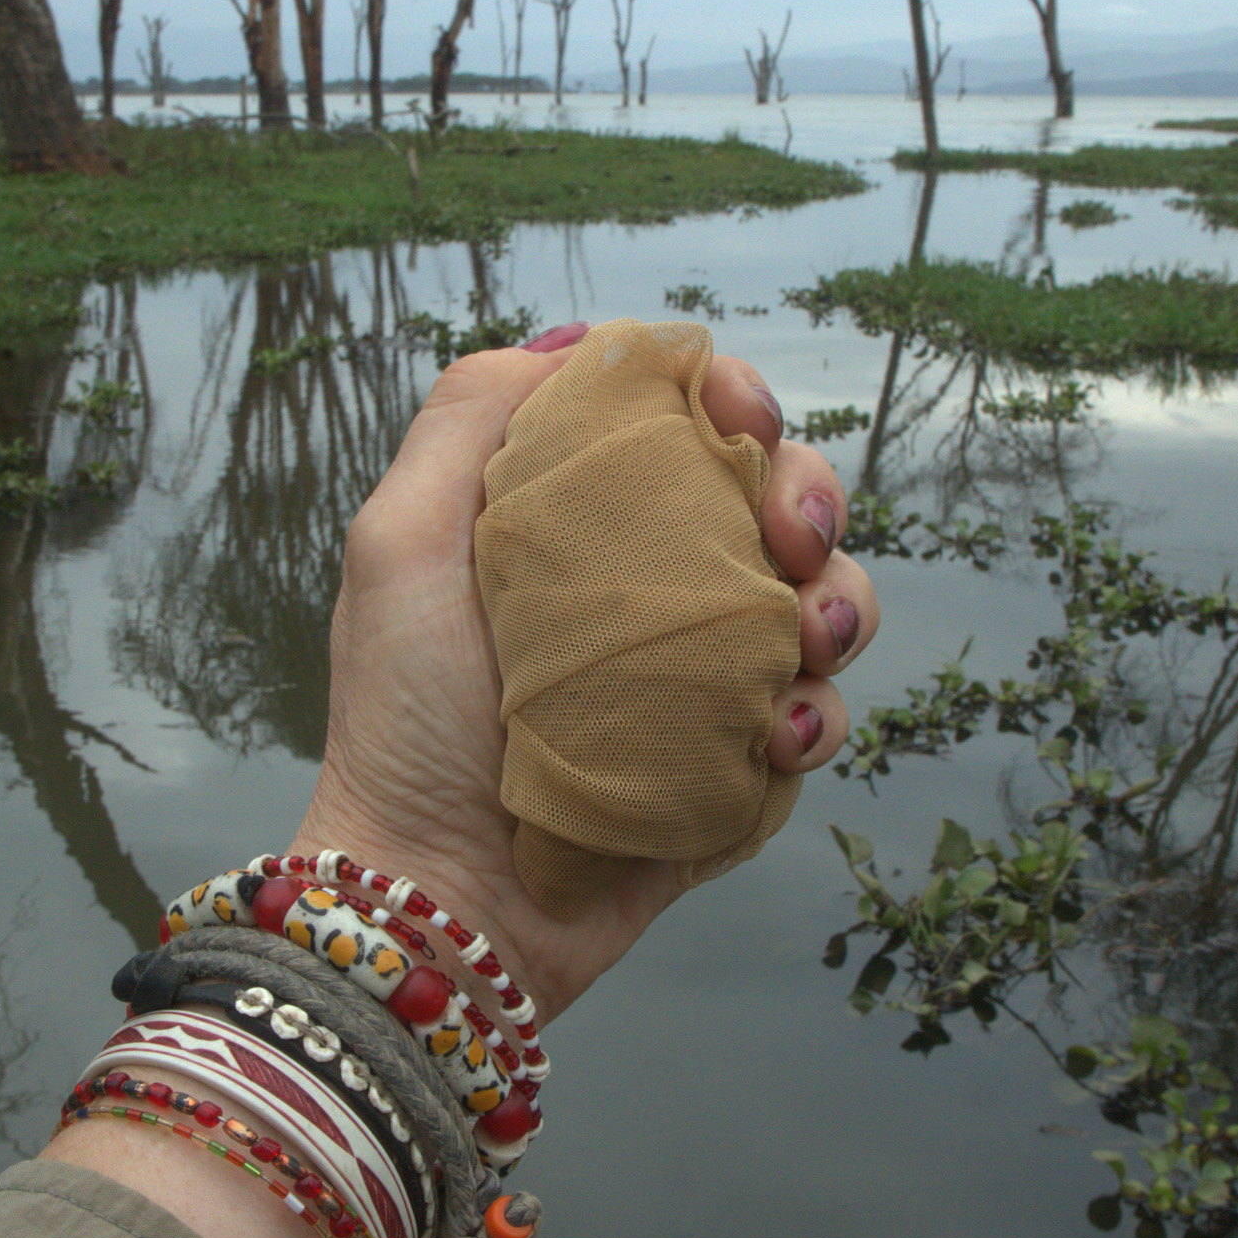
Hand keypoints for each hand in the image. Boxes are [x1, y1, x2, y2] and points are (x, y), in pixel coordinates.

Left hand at [287, 324, 880, 1021]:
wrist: (442, 897)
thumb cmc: (406, 722)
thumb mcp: (399, 544)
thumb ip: (470, 418)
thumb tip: (580, 341)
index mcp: (578, 520)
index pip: (686, 425)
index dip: (733, 401)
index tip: (740, 417)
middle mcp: (648, 587)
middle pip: (777, 500)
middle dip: (810, 495)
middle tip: (792, 537)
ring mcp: (699, 678)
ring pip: (824, 602)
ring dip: (838, 604)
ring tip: (800, 643)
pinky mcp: (734, 767)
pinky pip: (819, 716)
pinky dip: (816, 717)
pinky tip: (771, 736)